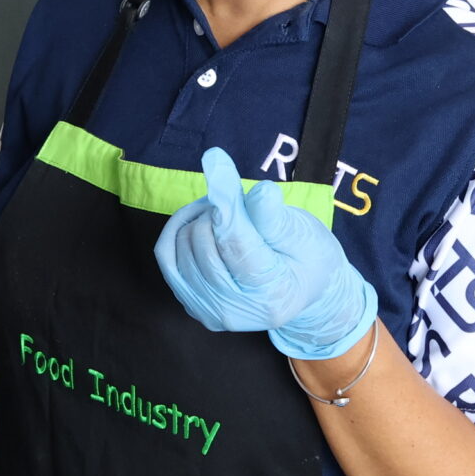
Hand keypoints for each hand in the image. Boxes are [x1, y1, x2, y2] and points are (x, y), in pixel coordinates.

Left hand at [153, 147, 376, 361]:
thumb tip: (261, 191)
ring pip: (180, 248)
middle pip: (204, 246)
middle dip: (216, 210)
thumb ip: (273, 215)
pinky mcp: (193, 305)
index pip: (237, 244)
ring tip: (226, 213)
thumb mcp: (302, 233)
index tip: (216, 162)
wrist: (304, 292)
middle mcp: (237, 312)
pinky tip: (201, 221)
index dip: (225, 202)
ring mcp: (211, 313)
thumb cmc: (307, 258)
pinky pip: (167, 258)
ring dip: (198, 219)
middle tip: (237, 200)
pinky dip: (178, 231)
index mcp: (273, 295)